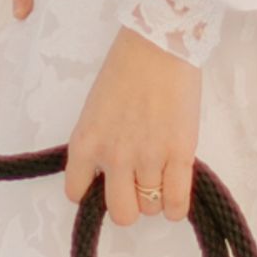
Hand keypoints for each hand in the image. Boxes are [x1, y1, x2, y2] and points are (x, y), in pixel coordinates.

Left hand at [64, 27, 199, 227]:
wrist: (159, 44)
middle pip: (120, 212)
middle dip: (129, 202)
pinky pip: (176, 204)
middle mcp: (113, 157)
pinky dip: (175, 207)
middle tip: (136, 183)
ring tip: (160, 174)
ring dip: (155, 197)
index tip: (104, 181)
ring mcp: (147, 158)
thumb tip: (111, 173)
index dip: (93, 191)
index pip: (77, 193)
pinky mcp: (179, 155)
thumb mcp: (96, 109)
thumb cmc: (126, 67)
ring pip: (149, 208)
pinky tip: (175, 195)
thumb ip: (99, 142)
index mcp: (85, 143)